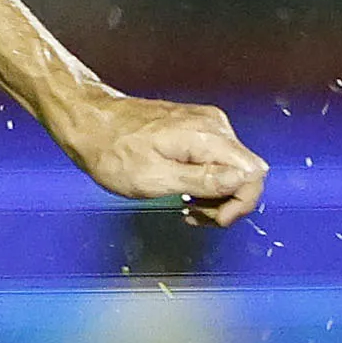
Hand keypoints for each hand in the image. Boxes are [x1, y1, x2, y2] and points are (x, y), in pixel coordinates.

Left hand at [52, 91, 266, 225]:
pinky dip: (204, 180)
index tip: (216, 219)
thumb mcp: (154, 178)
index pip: (253, 173)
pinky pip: (215, 160)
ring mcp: (204, 124)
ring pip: (231, 168)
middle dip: (226, 202)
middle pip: (245, 172)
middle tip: (194, 215)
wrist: (88, 123)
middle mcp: (212, 125)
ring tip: (186, 206)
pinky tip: (184, 190)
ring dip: (214, 194)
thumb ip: (202, 181)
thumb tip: (242, 182)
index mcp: (206, 136)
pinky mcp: (194, 128)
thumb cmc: (111, 152)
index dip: (241, 202)